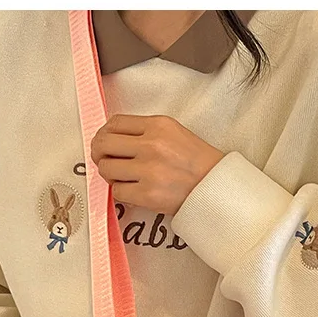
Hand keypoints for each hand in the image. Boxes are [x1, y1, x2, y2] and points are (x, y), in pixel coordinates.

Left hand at [91, 114, 224, 214]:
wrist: (218, 189)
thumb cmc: (201, 165)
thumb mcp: (177, 134)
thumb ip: (148, 133)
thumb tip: (117, 140)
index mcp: (158, 126)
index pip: (115, 122)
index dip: (104, 133)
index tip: (105, 142)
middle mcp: (151, 145)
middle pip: (104, 144)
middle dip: (99, 153)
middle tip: (104, 160)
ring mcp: (148, 170)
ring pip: (107, 168)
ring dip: (110, 175)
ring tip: (121, 178)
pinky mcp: (148, 194)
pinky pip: (118, 191)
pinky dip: (121, 193)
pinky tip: (132, 191)